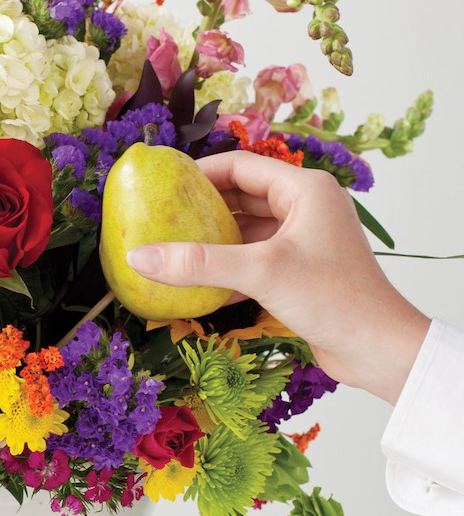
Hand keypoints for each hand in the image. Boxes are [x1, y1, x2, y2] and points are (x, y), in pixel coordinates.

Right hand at [126, 151, 430, 403]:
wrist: (378, 349)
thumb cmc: (334, 298)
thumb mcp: (260, 272)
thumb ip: (198, 263)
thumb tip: (138, 256)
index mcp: (305, 190)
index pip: (241, 166)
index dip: (199, 174)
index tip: (162, 187)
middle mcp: (306, 209)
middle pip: (241, 197)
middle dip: (201, 209)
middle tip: (160, 220)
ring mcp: (304, 242)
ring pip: (246, 232)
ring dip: (212, 242)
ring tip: (171, 251)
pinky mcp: (299, 273)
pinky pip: (253, 261)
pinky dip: (226, 270)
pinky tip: (196, 285)